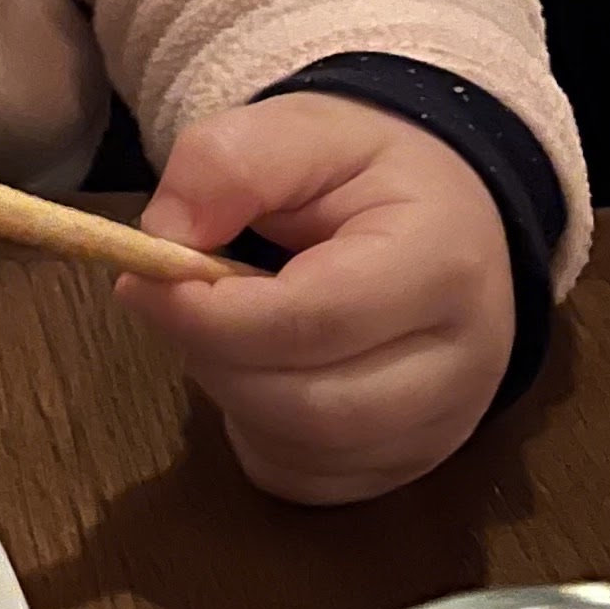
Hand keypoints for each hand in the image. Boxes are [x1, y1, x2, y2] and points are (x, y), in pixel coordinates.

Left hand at [123, 95, 513, 503]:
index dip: (213, 314)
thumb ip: (228, 165)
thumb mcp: (300, 128)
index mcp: (441, 263)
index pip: (316, 320)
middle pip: (311, 405)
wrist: (449, 217)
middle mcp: (465, 362)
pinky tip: (257, 373)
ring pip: (304, 451)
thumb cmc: (368, 173)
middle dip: (216, 358)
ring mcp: (445, 425)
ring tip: (224, 329)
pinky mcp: (411, 464)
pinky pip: (307, 480)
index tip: (145, 282)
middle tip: (178, 305)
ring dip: (232, 396)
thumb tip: (164, 239)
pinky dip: (257, 436)